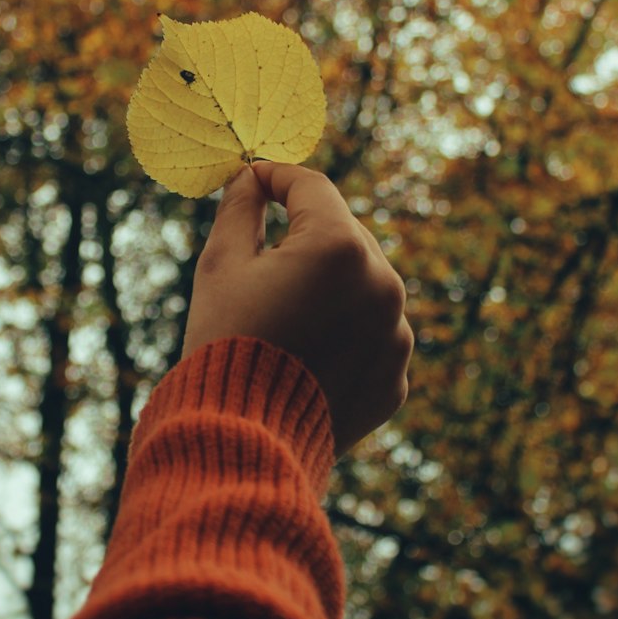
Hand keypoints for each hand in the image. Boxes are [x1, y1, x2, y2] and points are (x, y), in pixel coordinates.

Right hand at [183, 162, 412, 455]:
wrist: (245, 441)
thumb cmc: (225, 344)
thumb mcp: (220, 266)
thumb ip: (240, 209)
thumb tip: (250, 177)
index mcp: (339, 247)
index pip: (311, 188)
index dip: (277, 177)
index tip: (255, 178)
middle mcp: (383, 284)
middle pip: (343, 235)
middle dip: (306, 236)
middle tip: (263, 251)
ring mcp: (396, 334)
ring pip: (363, 286)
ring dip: (331, 287)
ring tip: (285, 314)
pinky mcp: (396, 375)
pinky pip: (372, 336)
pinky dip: (345, 334)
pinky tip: (305, 353)